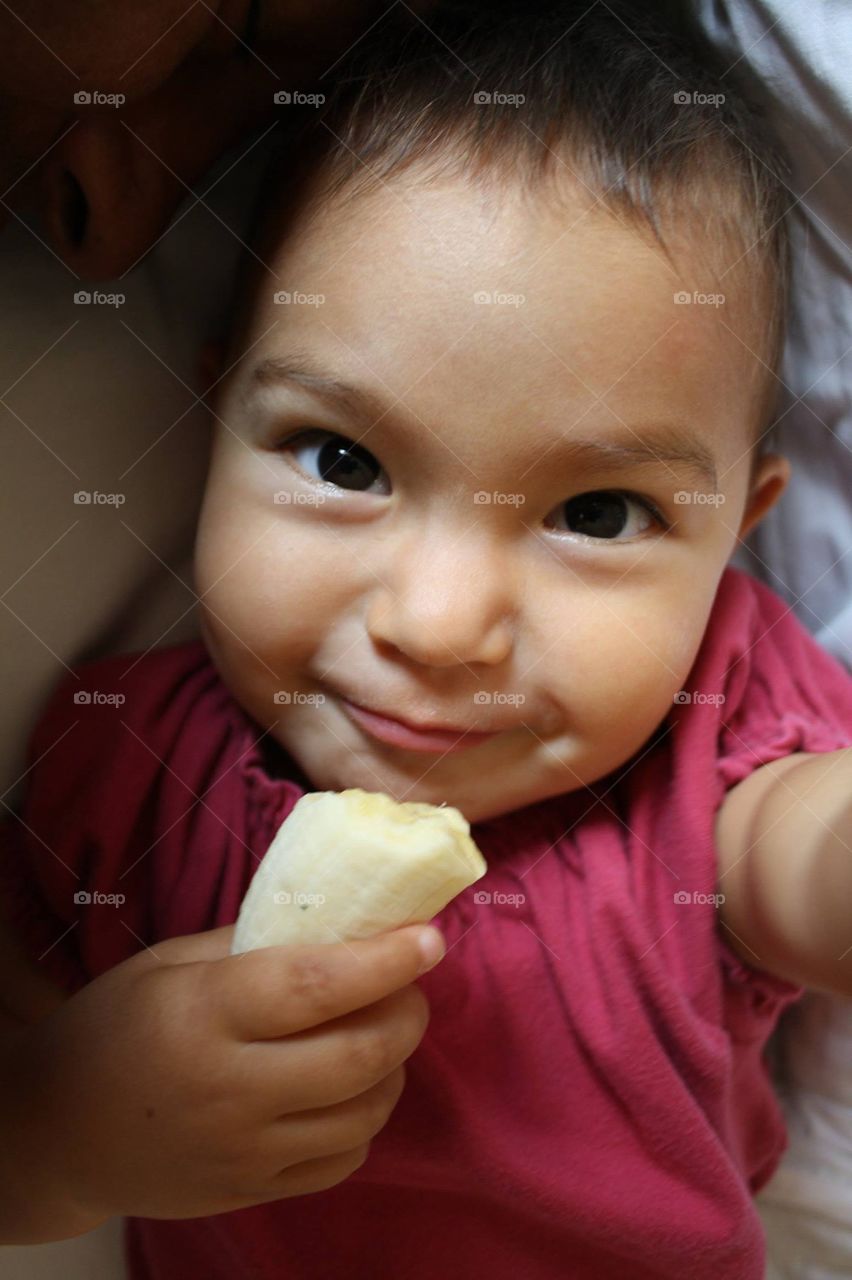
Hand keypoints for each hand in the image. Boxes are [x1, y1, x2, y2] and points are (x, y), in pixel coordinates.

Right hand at [4, 921, 441, 1228]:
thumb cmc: (113, 1027)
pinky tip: (350, 1089)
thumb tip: (338, 924)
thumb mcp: (168, 964)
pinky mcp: (250, 1193)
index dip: (385, 960)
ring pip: (362, 1115)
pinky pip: (340, 1162)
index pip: (317, 986)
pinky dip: (365, 1121)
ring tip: (383, 1034)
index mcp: (206, 1016)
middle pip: (357, 1056)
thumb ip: (253, 944)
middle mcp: (230, 1089)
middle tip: (412, 986)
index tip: (429, 937)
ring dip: (394, 1068)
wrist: (58, 1132)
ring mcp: (243, 1152)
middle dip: (407, 1015)